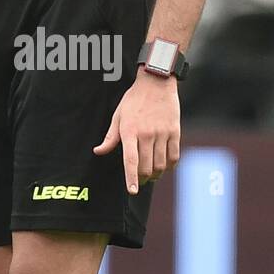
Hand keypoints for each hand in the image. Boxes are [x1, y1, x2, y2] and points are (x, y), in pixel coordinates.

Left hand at [93, 70, 179, 193]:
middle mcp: (146, 134)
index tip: (132, 191)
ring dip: (156, 174)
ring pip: (161, 164)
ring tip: (152, 174)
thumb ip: (110, 137)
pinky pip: (174, 156)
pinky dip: (170, 165)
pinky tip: (165, 165)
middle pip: (146, 167)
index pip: (130, 161)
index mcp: (130, 131)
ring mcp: (162, 133)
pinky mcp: (175, 131)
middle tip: (140, 181)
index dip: (131, 178)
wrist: (156, 83)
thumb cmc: (134, 100)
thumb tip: (98, 152)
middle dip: (142, 179)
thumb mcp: (118, 116)